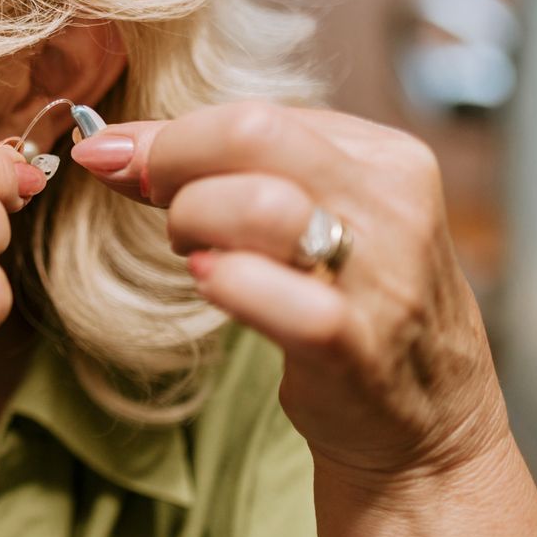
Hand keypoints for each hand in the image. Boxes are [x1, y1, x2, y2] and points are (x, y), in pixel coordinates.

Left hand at [69, 102, 509, 490]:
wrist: (426, 423)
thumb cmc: (346, 303)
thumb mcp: (307, 215)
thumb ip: (226, 170)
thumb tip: (110, 145)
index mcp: (384, 156)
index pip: (255, 113)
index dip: (173, 137)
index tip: (123, 162)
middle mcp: (392, 204)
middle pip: (251, 135)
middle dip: (172, 165)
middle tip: (155, 206)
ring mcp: (381, 275)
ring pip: (257, 204)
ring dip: (193, 224)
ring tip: (196, 255)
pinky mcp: (358, 346)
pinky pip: (276, 296)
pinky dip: (227, 284)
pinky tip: (213, 285)